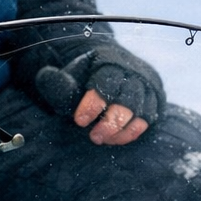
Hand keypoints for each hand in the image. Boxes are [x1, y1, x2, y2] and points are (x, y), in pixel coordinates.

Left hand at [34, 45, 164, 145]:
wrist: (112, 70)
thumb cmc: (85, 78)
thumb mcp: (69, 76)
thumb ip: (57, 81)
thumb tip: (46, 76)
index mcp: (110, 61)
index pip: (106, 82)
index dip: (94, 104)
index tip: (79, 121)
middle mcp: (133, 72)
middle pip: (127, 101)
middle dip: (110, 123)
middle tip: (94, 137)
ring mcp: (147, 87)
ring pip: (140, 113)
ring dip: (121, 131)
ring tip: (103, 139)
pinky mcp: (154, 101)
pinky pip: (147, 121)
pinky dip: (131, 133)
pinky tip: (115, 139)